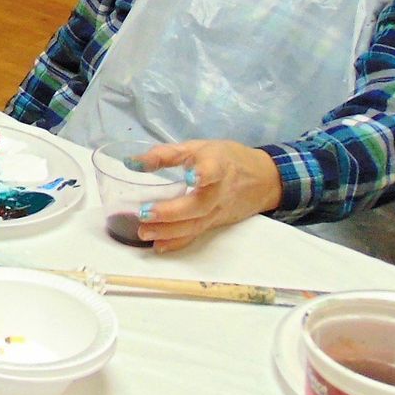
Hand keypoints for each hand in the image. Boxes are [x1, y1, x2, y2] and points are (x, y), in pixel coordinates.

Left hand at [132, 139, 282, 252]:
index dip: (203, 173)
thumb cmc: (224, 158)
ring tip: (144, 232)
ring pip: (196, 224)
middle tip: (144, 213)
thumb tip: (131, 162)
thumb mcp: (198, 147)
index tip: (190, 176)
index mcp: (218, 165)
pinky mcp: (216, 223)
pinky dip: (178, 242)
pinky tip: (159, 246)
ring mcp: (219, 211)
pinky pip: (197, 234)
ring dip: (169, 231)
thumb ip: (166, 154)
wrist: (264, 179)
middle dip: (172, 211)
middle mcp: (220, 191)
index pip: (213, 170)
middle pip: (199, 205)